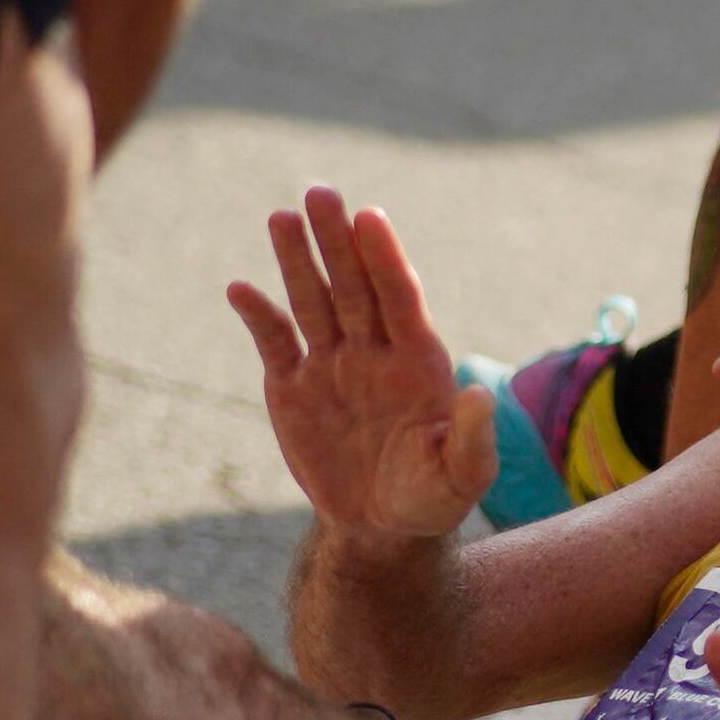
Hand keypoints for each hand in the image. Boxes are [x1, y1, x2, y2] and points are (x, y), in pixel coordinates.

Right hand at [227, 187, 496, 541]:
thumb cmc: (431, 497)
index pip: (399, 297)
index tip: (370, 217)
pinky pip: (274, 341)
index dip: (385, 258)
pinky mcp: (292, 385)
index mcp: (417, 360)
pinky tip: (240, 289)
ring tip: (281, 216)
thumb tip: (480, 395)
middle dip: (337, 240)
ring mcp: (330, 363)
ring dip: (297, 260)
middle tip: (320, 193)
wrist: (379, 526)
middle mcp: (373, 350)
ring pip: (312, 300)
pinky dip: (257, 315)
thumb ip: (470, 439)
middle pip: (353, 285)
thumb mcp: (461, 477)